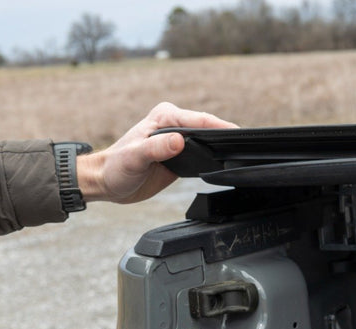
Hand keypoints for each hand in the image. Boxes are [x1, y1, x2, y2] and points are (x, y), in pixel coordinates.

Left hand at [76, 102, 236, 204]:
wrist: (107, 182)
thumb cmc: (116, 168)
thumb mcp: (135, 158)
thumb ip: (157, 148)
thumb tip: (180, 141)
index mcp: (165, 117)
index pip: (201, 120)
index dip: (222, 128)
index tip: (240, 135)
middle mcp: (174, 124)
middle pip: (209, 127)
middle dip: (228, 135)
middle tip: (248, 147)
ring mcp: (178, 140)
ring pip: (209, 139)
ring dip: (223, 145)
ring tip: (243, 153)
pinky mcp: (180, 156)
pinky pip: (203, 153)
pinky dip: (214, 156)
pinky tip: (225, 163)